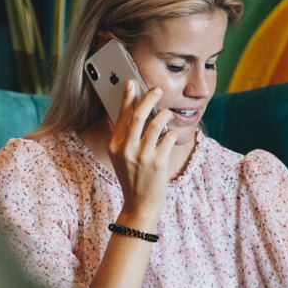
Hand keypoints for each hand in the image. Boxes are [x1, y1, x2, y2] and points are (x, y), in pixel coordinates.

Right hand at [107, 81, 175, 229]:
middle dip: (149, 98)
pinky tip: (171, 137)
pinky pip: (169, 138)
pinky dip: (172, 134)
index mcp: (116, 146)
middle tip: (157, 90)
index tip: (132, 83)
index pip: (121, 116)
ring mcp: (142, 156)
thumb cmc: (132, 179)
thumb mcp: (119, 158)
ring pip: (156, 124)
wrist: (140, 205)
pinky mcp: (158, 162)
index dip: (127, 97)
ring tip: (168, 114)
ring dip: (165, 115)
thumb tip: (117, 116)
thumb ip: (119, 138)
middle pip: (138, 115)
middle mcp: (127, 149)